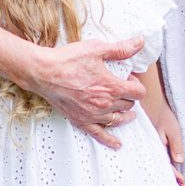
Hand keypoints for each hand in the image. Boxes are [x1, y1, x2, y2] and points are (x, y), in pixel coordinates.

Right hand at [26, 37, 145, 149]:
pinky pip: (99, 134)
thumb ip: (121, 48)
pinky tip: (117, 143)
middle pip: (128, 105)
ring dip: (125, 115)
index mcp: (111, 87)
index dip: (137, 85)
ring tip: (128, 112)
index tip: (131, 79)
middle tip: (123, 88)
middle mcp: (105, 104)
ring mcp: (93, 115)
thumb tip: (140, 42)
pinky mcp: (81, 121)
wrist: (44, 72)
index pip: (138, 93)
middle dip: (130, 96)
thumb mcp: (97, 49)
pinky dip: (110, 140)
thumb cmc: (69, 60)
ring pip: (118, 120)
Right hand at [144, 97, 184, 185]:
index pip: (168, 166)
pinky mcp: (152, 142)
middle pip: (163, 168)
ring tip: (178, 181)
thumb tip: (179, 161)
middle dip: (173, 178)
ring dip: (169, 172)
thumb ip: (176, 145)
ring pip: (161, 163)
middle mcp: (154, 149)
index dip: (176, 176)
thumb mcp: (172, 129)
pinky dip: (165, 163)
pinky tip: (168, 166)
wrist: (151, 103)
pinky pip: (158, 156)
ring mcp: (152, 146)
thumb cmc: (162, 115)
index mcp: (158, 148)